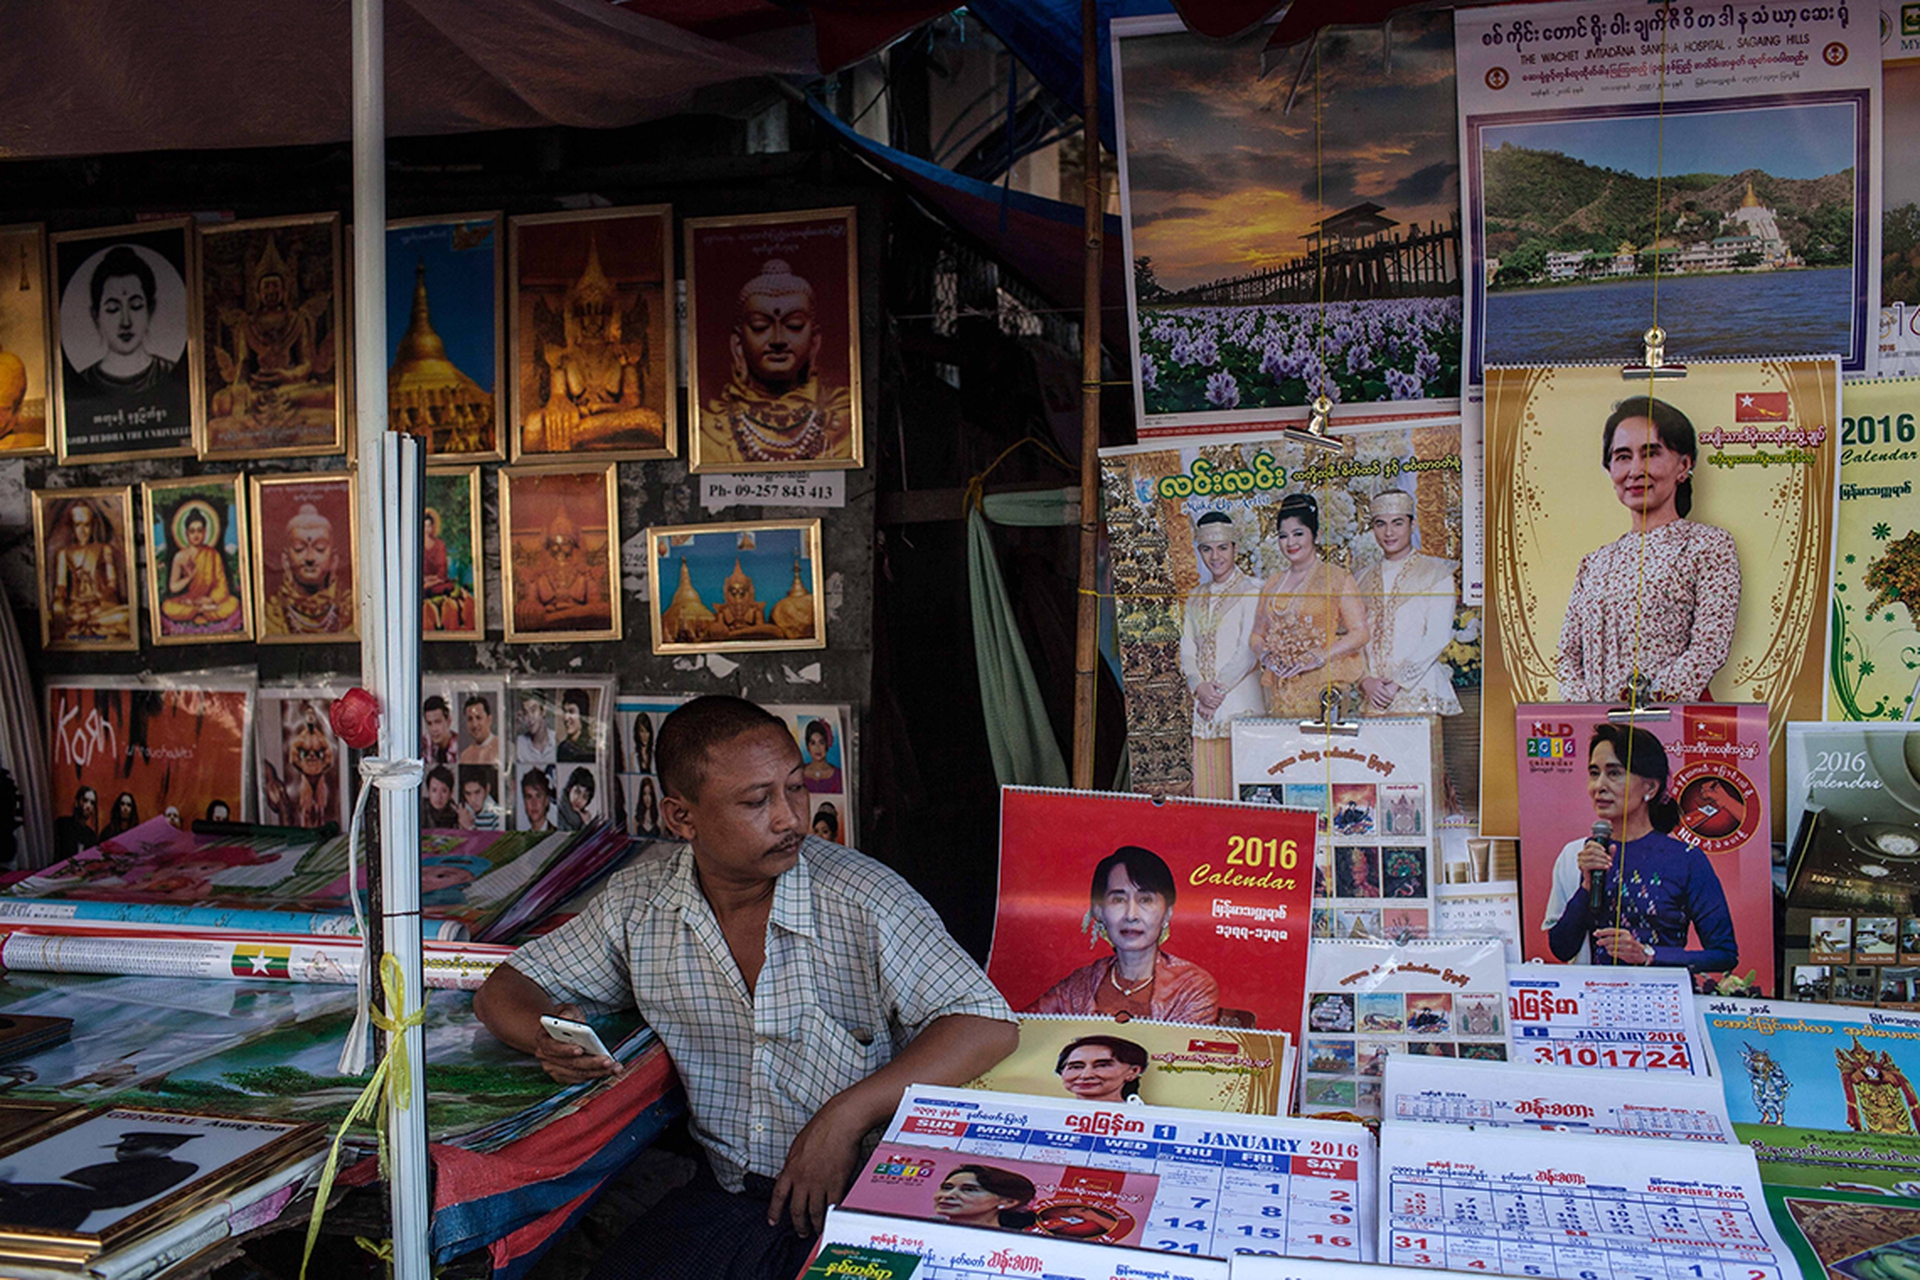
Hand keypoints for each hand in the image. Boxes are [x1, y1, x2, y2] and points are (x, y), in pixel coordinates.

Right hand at [532, 1002, 621, 1084]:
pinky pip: (580, 1078)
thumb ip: (567, 1013)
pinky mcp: (563, 1076)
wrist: (558, 1031)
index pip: (553, 1047)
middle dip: (590, 1063)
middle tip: (607, 1061)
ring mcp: (554, 1068)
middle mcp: (546, 1057)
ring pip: (577, 1074)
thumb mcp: (566, 1010)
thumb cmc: (565, 1019)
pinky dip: (595, 1075)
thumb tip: (568, 1018)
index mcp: (543, 1039)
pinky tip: (609, 1071)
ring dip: (597, 1072)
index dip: (566, 1050)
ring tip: (614, 1068)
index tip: (580, 1049)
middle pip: (569, 1064)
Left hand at [769, 1097, 865, 1237]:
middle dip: (798, 1224)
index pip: (778, 1196)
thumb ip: (792, 1163)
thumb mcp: (798, 1145)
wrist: (840, 1123)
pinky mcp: (836, 1183)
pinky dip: (832, 1215)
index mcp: (791, 1169)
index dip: (774, 1211)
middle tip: (801, 1232)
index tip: (773, 1221)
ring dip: (815, 1224)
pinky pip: (833, 1205)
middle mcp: (803, 1179)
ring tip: (818, 1230)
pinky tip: (832, 1218)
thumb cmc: (821, 1127)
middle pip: (797, 1210)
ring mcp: (819, 1183)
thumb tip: (788, 1173)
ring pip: (815, 1212)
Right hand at [1193, 681, 1223, 717]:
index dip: (1223, 697)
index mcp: (1213, 693)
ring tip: (1220, 702)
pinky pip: (1211, 706)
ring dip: (1218, 703)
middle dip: (1221, 700)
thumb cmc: (1206, 685)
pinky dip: (1214, 706)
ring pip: (1215, 704)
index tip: (1224, 696)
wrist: (1199, 687)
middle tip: (1222, 699)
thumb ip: (1218, 685)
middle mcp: (1210, 697)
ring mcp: (1207, 700)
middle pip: (1219, 701)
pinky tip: (1215, 704)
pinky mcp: (1205, 702)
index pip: (1221, 697)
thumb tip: (1223, 688)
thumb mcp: (1213, 683)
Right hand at [1360, 676, 1392, 709]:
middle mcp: (1375, 692)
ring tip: (1387, 704)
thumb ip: (1386, 680)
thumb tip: (1392, 679)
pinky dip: (1377, 707)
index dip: (1389, 697)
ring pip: (1379, 702)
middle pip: (1383, 699)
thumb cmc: (1375, 681)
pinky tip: (1381, 708)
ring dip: (1384, 704)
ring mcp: (1372, 696)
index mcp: (1378, 688)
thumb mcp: (1380, 679)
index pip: (1385, 694)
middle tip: (1391, 701)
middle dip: (1387, 701)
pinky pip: (1373, 704)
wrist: (1366, 683)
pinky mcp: (1370, 698)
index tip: (1392, 698)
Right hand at [1576, 839, 1611, 877]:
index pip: (1590, 843)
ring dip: (1602, 860)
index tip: (1605, 849)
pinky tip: (1605, 867)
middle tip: (1610, 859)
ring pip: (1592, 857)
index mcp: (1586, 850)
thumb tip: (1613, 846)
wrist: (1596, 880)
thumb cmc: (1599, 869)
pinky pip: (1591, 865)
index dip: (1598, 845)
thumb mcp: (1606, 859)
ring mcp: (1581, 861)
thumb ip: (1610, 853)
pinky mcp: (1582, 867)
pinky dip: (1600, 865)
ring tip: (1609, 864)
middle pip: (1591, 850)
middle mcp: (1581, 854)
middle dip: (1602, 854)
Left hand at [1593, 928, 1652, 964]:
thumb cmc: (1630, 944)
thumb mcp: (1622, 937)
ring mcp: (1628, 947)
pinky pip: (1615, 953)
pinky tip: (1611, 952)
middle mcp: (1627, 939)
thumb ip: (1611, 934)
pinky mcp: (1628, 954)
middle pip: (1610, 939)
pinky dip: (1611, 953)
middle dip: (1603, 941)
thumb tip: (1598, 931)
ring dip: (1608, 948)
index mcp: (1625, 933)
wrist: (1643, 953)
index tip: (1595, 933)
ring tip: (1608, 948)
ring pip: (1612, 947)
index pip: (1611, 931)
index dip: (1602, 932)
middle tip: (1598, 942)